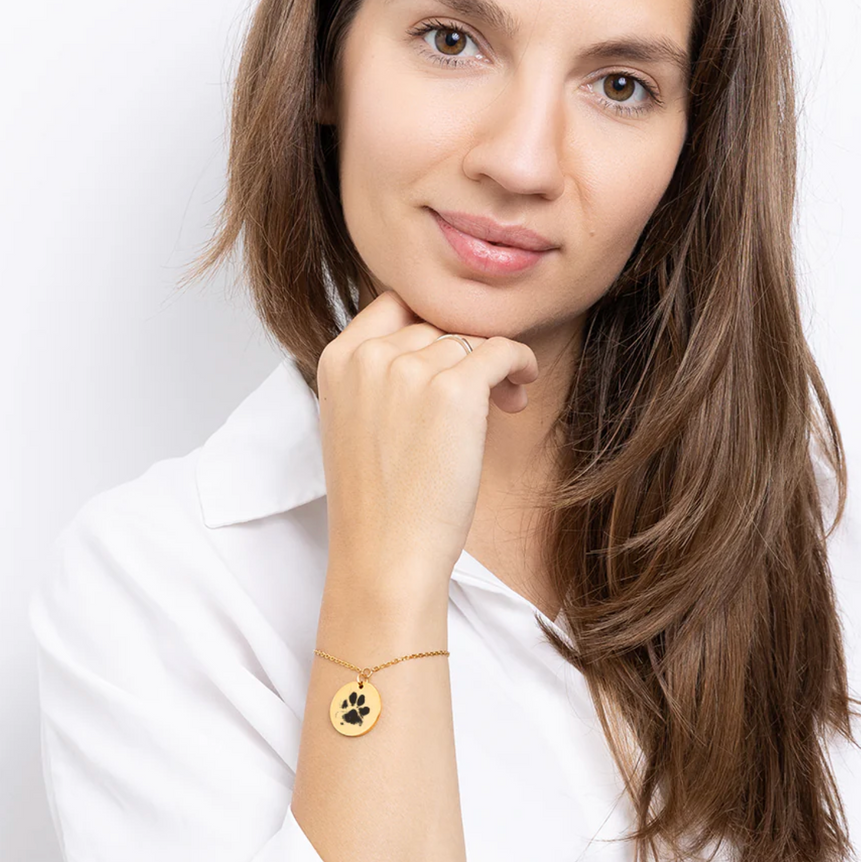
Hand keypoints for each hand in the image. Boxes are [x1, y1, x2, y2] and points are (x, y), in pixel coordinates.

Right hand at [316, 290, 538, 607]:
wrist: (386, 555)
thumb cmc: (377, 505)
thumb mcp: (356, 424)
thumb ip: (380, 379)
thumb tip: (438, 350)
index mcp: (337, 361)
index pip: (393, 306)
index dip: (428, 329)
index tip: (448, 362)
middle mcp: (369, 356)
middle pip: (435, 327)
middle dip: (462, 355)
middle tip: (484, 396)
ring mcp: (409, 369)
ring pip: (469, 341)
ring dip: (493, 368)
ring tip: (503, 406)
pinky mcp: (454, 389)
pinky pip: (503, 350)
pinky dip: (521, 363)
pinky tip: (523, 387)